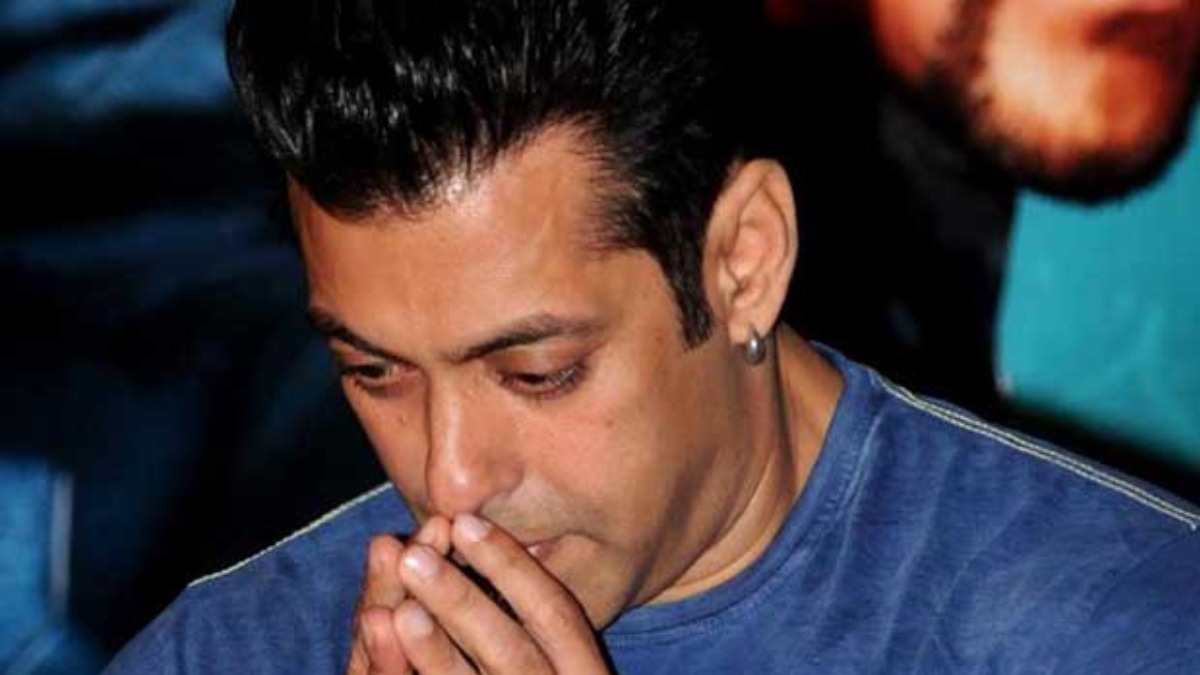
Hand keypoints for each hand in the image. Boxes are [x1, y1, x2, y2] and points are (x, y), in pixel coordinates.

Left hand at [346, 514, 611, 673]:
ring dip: (434, 653)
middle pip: (510, 650)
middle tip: (415, 553)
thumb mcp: (552, 662)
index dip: (511, 567)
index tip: (467, 523)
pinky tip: (388, 647)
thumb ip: (526, 620)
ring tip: (395, 610)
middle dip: (463, 598)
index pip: (555, 614)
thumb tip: (475, 540)